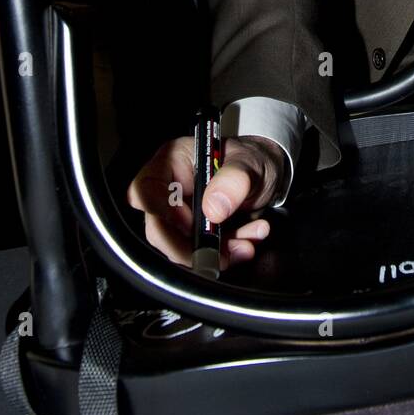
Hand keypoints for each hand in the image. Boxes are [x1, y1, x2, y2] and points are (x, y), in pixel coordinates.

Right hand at [127, 134, 282, 269]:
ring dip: (215, 254)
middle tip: (222, 253)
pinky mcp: (196, 236)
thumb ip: (234, 179)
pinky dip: (227, 254)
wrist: (269, 175)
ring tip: (247, 243)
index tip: (189, 224)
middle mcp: (170, 190)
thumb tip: (213, 208)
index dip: (159, 211)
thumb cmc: (252, 159)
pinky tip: (249, 240)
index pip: (145, 189)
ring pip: (180, 248)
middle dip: (190, 247)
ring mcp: (181, 215)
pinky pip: (201, 255)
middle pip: (158, 228)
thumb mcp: (250, 162)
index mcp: (172, 162)